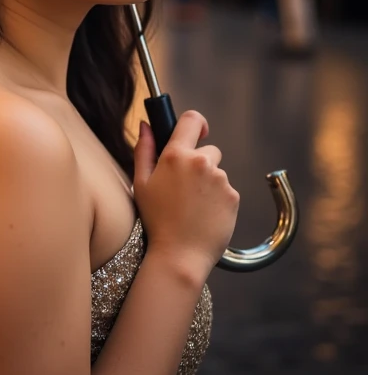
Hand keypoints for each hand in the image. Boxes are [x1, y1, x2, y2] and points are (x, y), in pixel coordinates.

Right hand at [133, 112, 239, 282]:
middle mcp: (201, 162)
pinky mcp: (233, 196)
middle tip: (184, 188)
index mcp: (176, 155)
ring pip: (216, 173)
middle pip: (208, 150)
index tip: (196, 133)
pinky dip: (218, 199)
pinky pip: (226, 190)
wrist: (180, 255)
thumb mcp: (140, 183)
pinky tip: (204, 214)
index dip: (195, 123)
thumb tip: (145, 125)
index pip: (192, 119)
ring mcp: (220, 179)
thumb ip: (144, 150)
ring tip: (192, 206)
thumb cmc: (156, 220)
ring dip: (208, 183)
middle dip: (198, 163)